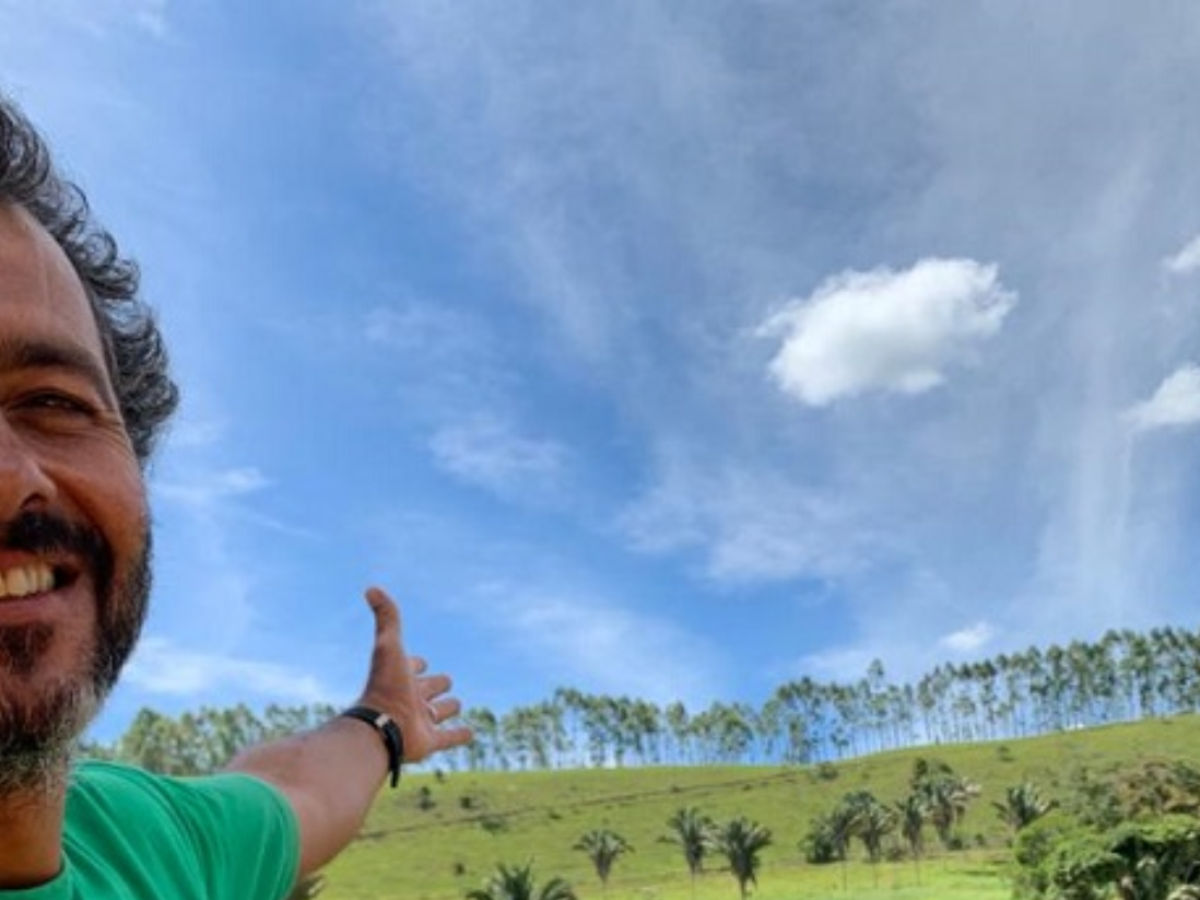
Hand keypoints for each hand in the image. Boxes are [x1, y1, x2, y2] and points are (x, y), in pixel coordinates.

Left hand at [355, 586, 471, 762]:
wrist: (382, 728)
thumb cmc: (385, 685)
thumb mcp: (389, 646)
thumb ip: (386, 617)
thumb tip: (370, 587)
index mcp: (401, 677)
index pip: (413, 666)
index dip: (417, 663)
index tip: (419, 662)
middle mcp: (411, 698)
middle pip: (429, 689)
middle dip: (435, 685)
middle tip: (443, 683)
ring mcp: (420, 722)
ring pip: (438, 713)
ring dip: (447, 710)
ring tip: (454, 706)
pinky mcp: (429, 743)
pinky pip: (448, 738)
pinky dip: (459, 735)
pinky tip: (471, 733)